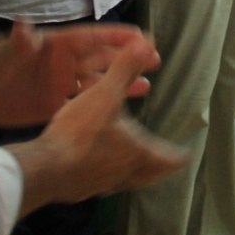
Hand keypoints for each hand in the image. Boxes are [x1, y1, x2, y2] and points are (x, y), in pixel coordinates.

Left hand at [0, 22, 157, 128]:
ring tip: (145, 86)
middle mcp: (61, 62)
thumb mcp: (3, 54)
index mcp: (54, 44)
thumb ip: (19, 42)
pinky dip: (100, 104)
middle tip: (154, 59)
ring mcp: (58, 83)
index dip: (115, 36)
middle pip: (100, 58)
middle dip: (126, 58)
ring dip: (118, 83)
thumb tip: (23, 25)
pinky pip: (83, 102)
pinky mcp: (52, 103)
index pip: (91, 36)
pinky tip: (117, 109)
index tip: (141, 35)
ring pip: (96, 82)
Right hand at [10, 36, 186, 211]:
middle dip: (161, 167)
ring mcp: (104, 184)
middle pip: (151, 175)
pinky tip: (100, 171)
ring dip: (137, 173)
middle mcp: (125, 172)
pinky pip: (103, 184)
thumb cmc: (79, 132)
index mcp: (137, 151)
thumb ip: (124, 70)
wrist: (46, 168)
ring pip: (128, 181)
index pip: (169, 158)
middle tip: (168, 163)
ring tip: (138, 167)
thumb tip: (145, 44)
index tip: (188, 154)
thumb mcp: (104, 94)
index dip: (180, 155)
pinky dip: (109, 177)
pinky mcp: (83, 190)